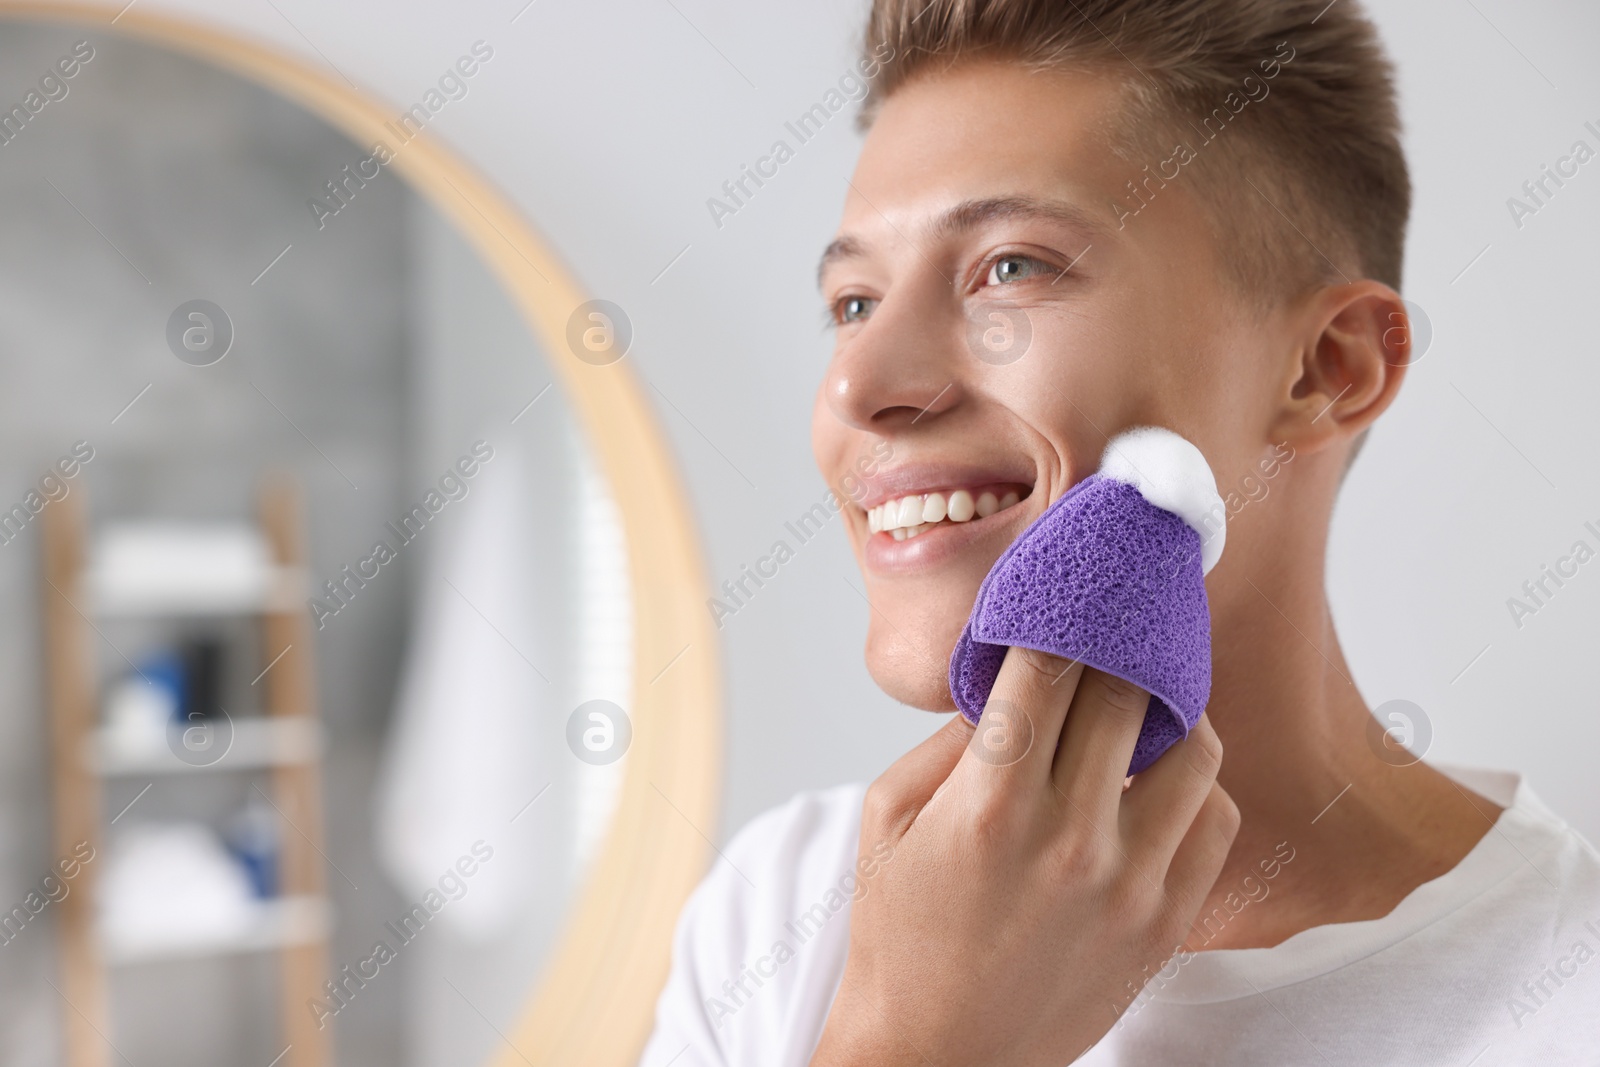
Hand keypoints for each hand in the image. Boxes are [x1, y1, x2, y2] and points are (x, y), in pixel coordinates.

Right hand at [810, 648, 1238, 1065]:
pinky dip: (1193, 784)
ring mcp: (1128, 887)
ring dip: (1169, 712)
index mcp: (990, 805)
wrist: (936, 1054)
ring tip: (1142, 706)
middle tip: (1114, 630)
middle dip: (1119, 648)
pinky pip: (1216, 822)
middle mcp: (1069, 840)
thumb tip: (1013, 672)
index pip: (1049, 669)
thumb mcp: (888, 817)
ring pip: (1196, 751)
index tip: (1070, 590)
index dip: (1062, 616)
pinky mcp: (1164, 926)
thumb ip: (952, 737)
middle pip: (1128, 693)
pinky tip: (1156, 780)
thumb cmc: (899, 929)